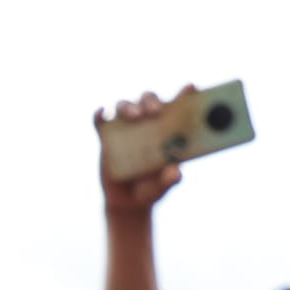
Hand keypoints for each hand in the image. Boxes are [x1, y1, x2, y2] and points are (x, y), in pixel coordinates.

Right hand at [98, 89, 191, 216]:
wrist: (128, 202)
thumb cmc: (151, 189)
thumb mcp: (162, 186)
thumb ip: (169, 180)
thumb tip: (176, 173)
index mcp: (165, 129)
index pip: (175, 107)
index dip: (184, 95)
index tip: (190, 87)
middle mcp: (145, 123)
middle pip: (147, 100)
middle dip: (151, 101)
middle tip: (156, 111)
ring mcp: (124, 129)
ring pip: (124, 106)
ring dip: (129, 106)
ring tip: (134, 116)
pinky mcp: (106, 138)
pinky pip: (100, 122)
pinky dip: (99, 115)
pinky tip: (101, 114)